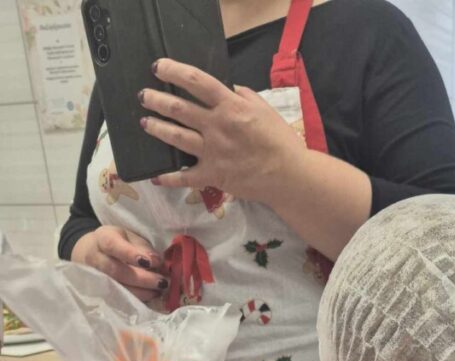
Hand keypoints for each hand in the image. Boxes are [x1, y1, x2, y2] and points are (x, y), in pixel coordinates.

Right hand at [71, 226, 167, 302]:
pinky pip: (117, 299)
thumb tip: (156, 262)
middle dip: (141, 279)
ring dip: (141, 292)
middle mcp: (94, 257)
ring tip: (159, 291)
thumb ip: (143, 248)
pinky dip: (136, 299)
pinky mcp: (99, 292)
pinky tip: (150, 296)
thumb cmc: (120, 244)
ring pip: (116, 288)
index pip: (112, 245)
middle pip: (115, 270)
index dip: (130, 254)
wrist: (94, 252)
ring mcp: (94, 277)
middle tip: (162, 282)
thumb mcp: (131, 238)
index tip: (149, 262)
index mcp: (103, 238)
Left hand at [138, 58, 304, 203]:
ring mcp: (212, 152)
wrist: (289, 176)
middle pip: (178, 108)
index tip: (159, 67)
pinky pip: (185, 177)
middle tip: (144, 96)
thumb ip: (242, 95)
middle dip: (157, 100)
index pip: (196, 82)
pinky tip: (156, 176)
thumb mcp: (263, 108)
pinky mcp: (213, 176)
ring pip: (176, 137)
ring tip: (145, 123)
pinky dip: (169, 178)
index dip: (174, 71)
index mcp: (230, 106)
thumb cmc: (280, 141)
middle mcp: (217, 127)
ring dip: (157, 128)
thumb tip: (226, 89)